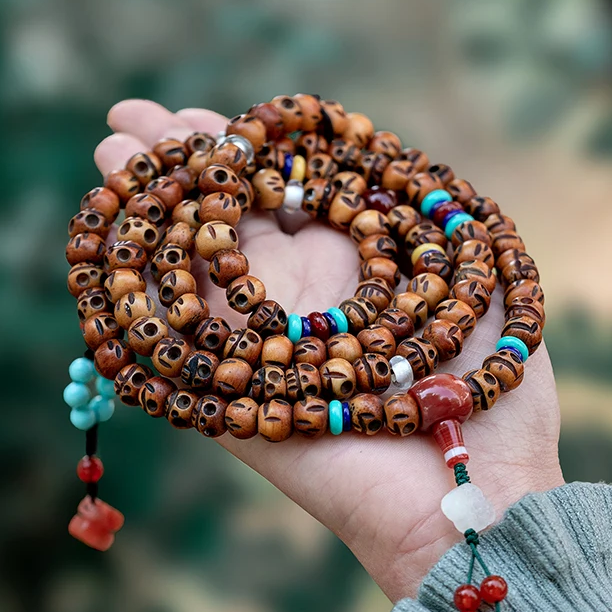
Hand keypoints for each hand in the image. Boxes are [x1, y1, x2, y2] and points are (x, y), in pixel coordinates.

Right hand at [95, 99, 563, 601]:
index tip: (203, 113)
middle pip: (233, 225)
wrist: (484, 498)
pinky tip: (111, 244)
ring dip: (152, 216)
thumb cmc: (501, 393)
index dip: (245, 151)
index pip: (290, 194)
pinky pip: (185, 348)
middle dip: (182, 170)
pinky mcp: (245, 407)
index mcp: (364, 270)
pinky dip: (147, 297)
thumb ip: (432, 215)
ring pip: (200, 275)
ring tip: (111, 154)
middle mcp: (310, 305)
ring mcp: (273, 353)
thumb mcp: (483, 275)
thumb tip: (381, 162)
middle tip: (126, 118)